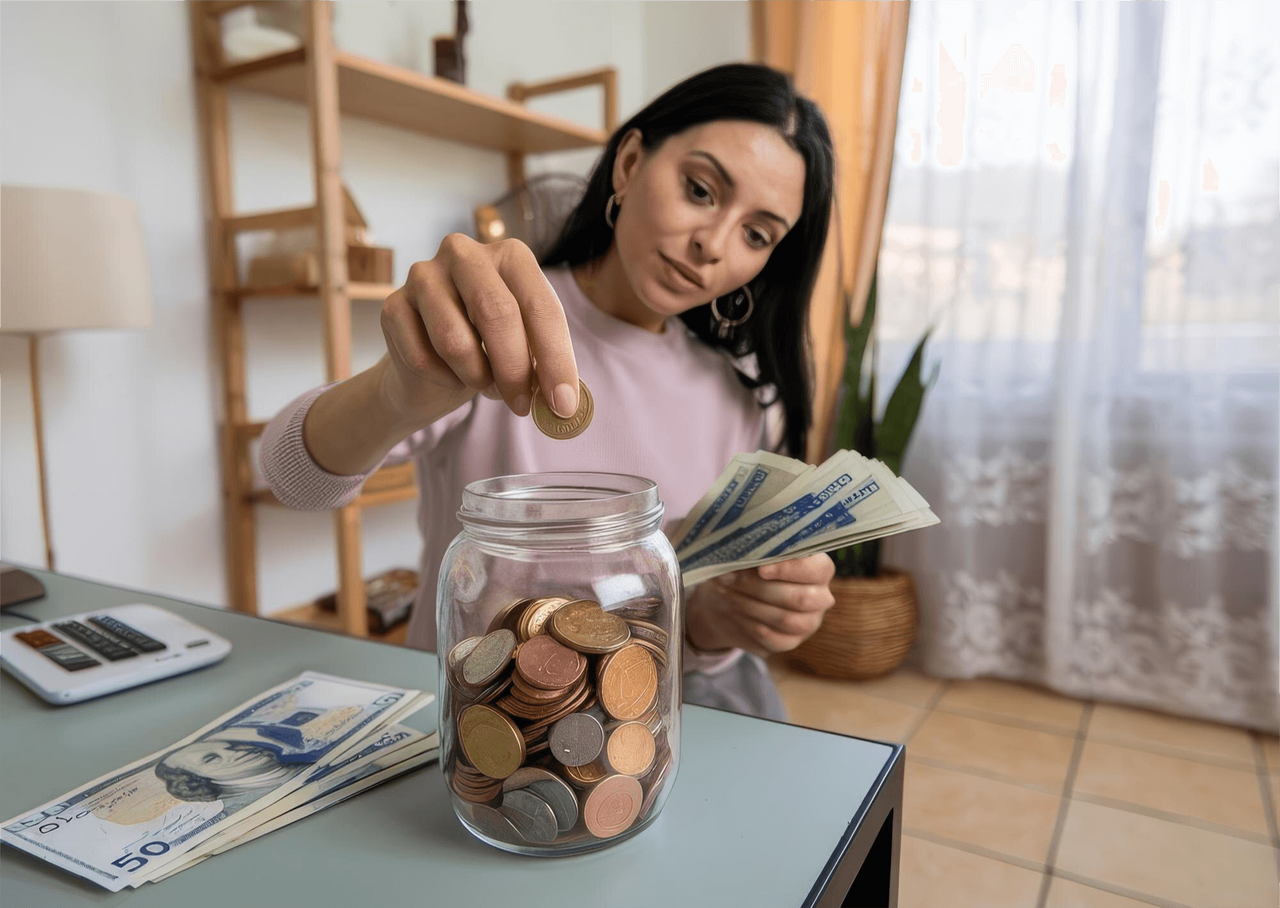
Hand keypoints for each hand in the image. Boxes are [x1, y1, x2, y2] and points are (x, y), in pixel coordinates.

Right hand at [378, 234, 579, 424]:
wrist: (431, 368)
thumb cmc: (489, 349)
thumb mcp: (525, 348)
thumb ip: (543, 363)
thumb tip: (564, 399)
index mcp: (510, 255)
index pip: (540, 306)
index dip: (555, 359)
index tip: (563, 405)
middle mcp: (464, 252)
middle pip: (497, 313)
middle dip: (515, 370)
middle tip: (523, 406)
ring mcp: (423, 275)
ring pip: (456, 340)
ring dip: (477, 377)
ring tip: (485, 384)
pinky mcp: (392, 306)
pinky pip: (422, 357)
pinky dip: (444, 380)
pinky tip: (449, 376)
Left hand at [684, 553, 836, 657]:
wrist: (729, 597)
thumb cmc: (747, 567)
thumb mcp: (753, 554)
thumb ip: (759, 551)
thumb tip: (747, 550)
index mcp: (819, 569)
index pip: (818, 569)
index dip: (790, 569)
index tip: (761, 568)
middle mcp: (820, 596)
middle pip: (802, 598)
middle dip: (761, 588)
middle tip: (731, 578)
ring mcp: (808, 622)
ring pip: (787, 620)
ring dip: (751, 605)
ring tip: (726, 591)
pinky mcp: (791, 641)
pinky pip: (774, 638)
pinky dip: (749, 623)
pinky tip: (733, 608)